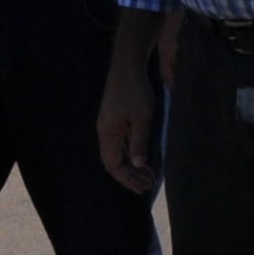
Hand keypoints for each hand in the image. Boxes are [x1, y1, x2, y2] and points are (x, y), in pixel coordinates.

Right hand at [97, 9, 172, 194]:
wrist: (127, 67)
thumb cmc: (135, 91)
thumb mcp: (142, 118)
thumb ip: (139, 143)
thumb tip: (137, 164)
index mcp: (108, 134)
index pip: (113, 165)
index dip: (127, 179)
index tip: (142, 187)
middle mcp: (105, 132)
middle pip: (113, 162)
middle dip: (130, 176)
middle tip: (148, 185)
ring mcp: (109, 126)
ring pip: (117, 154)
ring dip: (132, 166)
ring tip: (148, 175)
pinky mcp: (114, 120)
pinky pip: (120, 144)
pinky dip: (130, 154)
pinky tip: (142, 159)